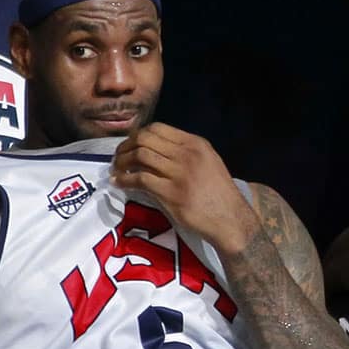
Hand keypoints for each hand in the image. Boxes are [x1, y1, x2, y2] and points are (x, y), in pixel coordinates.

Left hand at [111, 123, 252, 254]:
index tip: (131, 145)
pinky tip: (119, 183)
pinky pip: (139, 180)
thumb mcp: (208, 163)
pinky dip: (124, 180)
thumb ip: (185, 153)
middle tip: (119, 157)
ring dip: (122, 162)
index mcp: (196, 144)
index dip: (138, 135)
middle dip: (126, 146)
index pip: (158, 128)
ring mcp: (179, 173)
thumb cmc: (219, 194)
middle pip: (145, 139)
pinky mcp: (171, 193)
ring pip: (140, 156)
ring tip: (117, 169)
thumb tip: (154, 150)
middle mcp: (187, 154)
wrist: (231, 220)